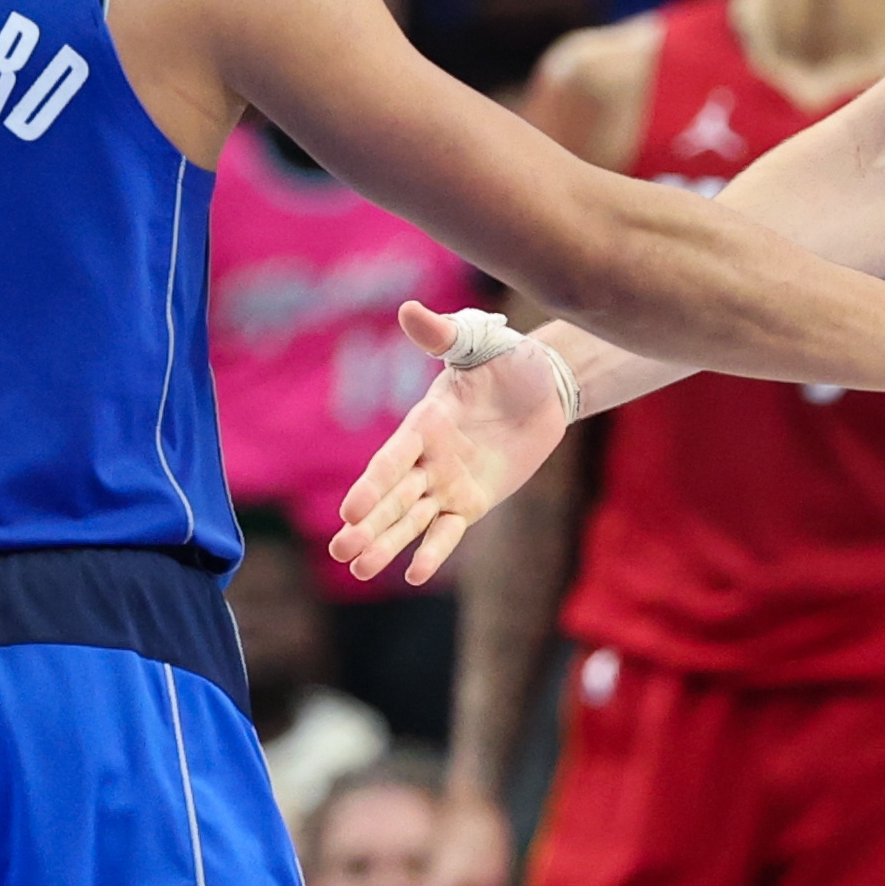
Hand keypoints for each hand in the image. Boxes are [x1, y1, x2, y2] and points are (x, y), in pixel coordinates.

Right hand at [330, 304, 579, 584]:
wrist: (544, 384)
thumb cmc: (506, 358)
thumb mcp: (477, 343)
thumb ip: (443, 335)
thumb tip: (409, 310)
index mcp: (423, 423)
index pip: (392, 459)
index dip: (372, 485)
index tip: (351, 511)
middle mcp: (428, 458)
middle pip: (394, 498)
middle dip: (368, 526)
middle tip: (339, 553)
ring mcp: (446, 483)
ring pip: (412, 520)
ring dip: (387, 544)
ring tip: (359, 570)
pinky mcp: (471, 501)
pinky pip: (448, 530)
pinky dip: (433, 551)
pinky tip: (414, 575)